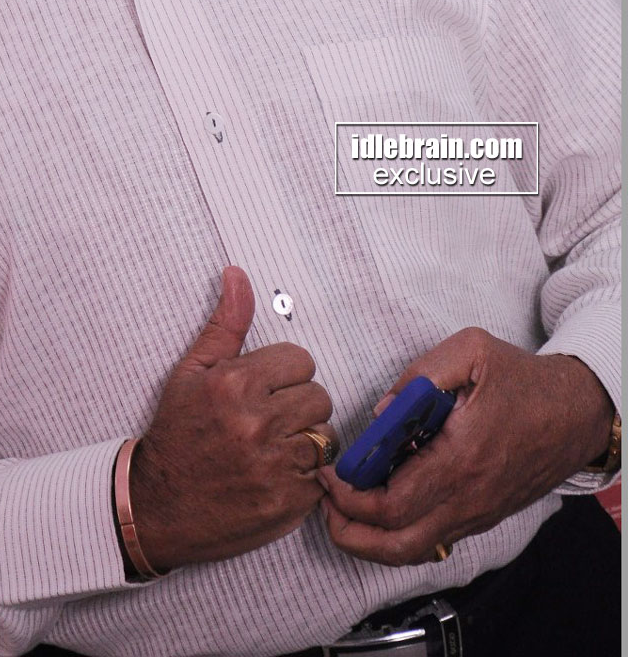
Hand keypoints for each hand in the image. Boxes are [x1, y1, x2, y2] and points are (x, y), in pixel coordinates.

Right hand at [130, 266, 335, 569]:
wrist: (160, 505)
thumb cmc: (177, 435)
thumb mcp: (192, 372)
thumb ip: (225, 324)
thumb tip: (238, 275)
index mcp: (234, 384)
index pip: (301, 360)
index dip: (284, 374)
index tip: (265, 389)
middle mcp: (257, 423)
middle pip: (319, 396)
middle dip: (297, 406)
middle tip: (268, 420)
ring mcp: (274, 466)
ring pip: (325, 436)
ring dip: (305, 441)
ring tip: (273, 447)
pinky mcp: (288, 502)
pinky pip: (322, 475)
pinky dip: (305, 477)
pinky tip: (275, 475)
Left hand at [319, 327, 613, 565]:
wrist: (576, 411)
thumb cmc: (523, 381)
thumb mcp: (470, 351)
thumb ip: (419, 376)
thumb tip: (381, 411)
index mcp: (461, 459)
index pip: (392, 503)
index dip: (349, 496)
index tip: (329, 473)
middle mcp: (468, 497)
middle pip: (396, 543)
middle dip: (349, 529)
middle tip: (324, 501)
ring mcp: (476, 513)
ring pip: (414, 550)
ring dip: (370, 539)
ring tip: (342, 511)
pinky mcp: (480, 515)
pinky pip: (432, 539)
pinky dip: (398, 533)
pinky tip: (379, 506)